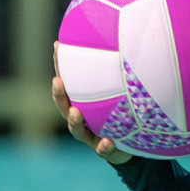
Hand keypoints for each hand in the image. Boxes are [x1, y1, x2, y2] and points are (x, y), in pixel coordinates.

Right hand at [52, 42, 132, 165]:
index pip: (68, 84)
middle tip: (57, 81)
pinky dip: (104, 146)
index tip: (57, 47)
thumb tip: (123, 39)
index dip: (60, 64)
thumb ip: (119, 74)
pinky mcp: (105, 150)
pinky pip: (103, 149)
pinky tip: (108, 141)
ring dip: (74, 121)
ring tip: (75, 113)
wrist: (132, 147)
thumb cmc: (122, 115)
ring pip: (77, 130)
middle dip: (59, 94)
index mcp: (82, 104)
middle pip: (64, 107)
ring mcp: (91, 136)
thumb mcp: (121, 94)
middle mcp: (82, 120)